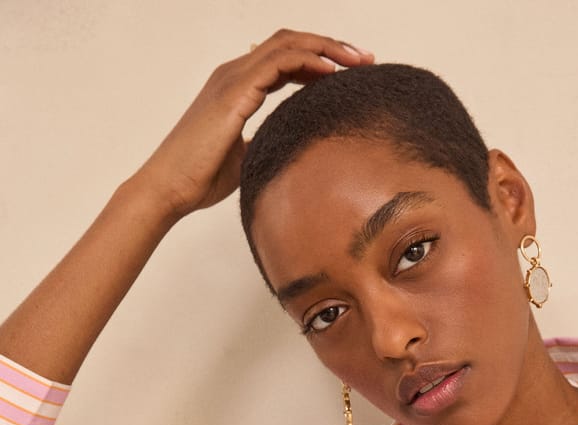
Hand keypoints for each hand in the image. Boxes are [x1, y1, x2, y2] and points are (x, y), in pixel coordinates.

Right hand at [136, 30, 372, 218]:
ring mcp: (233, 78)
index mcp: (237, 86)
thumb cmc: (200, 179)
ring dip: (328, 47)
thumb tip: (292, 152)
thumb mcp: (246, 157)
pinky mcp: (233, 91)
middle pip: (291, 42)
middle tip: (366, 60)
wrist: (169, 188)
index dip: (320, 60)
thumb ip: (266, 144)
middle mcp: (234, 73)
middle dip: (332, 46)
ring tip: (359, 61)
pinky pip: (279, 62)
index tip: (352, 74)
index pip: (286, 58)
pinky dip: (309, 61)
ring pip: (289, 44)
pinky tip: (334, 73)